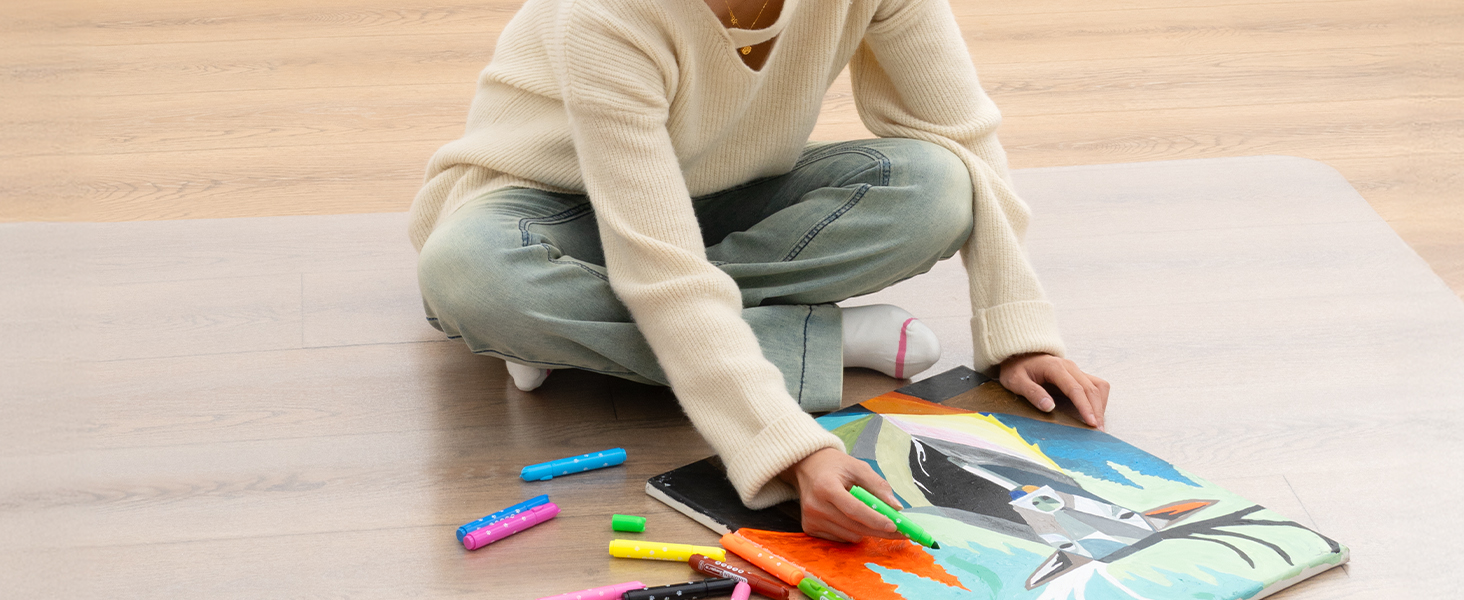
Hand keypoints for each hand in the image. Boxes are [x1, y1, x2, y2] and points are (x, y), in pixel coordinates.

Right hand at [778, 448, 907, 542]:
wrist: (807, 466)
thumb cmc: (835, 466)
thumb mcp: (858, 467)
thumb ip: (878, 485)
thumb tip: (896, 507)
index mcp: (826, 486)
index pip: (854, 509)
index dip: (875, 519)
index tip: (895, 526)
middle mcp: (815, 506)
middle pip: (854, 526)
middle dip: (879, 530)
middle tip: (900, 531)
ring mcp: (811, 519)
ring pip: (850, 535)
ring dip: (866, 530)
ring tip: (871, 516)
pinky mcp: (809, 528)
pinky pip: (841, 538)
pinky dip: (853, 531)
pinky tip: (851, 517)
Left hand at [1000, 353, 1109, 430]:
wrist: (1019, 356)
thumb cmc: (1016, 369)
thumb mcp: (1016, 381)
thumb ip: (1032, 393)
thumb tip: (1049, 407)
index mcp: (1055, 368)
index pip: (1075, 389)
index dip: (1085, 407)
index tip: (1092, 423)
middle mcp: (1070, 367)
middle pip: (1091, 389)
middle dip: (1097, 410)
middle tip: (1099, 431)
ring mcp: (1076, 370)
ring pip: (1098, 387)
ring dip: (1100, 405)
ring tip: (1098, 425)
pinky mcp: (1078, 376)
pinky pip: (1095, 386)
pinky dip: (1098, 400)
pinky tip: (1094, 413)